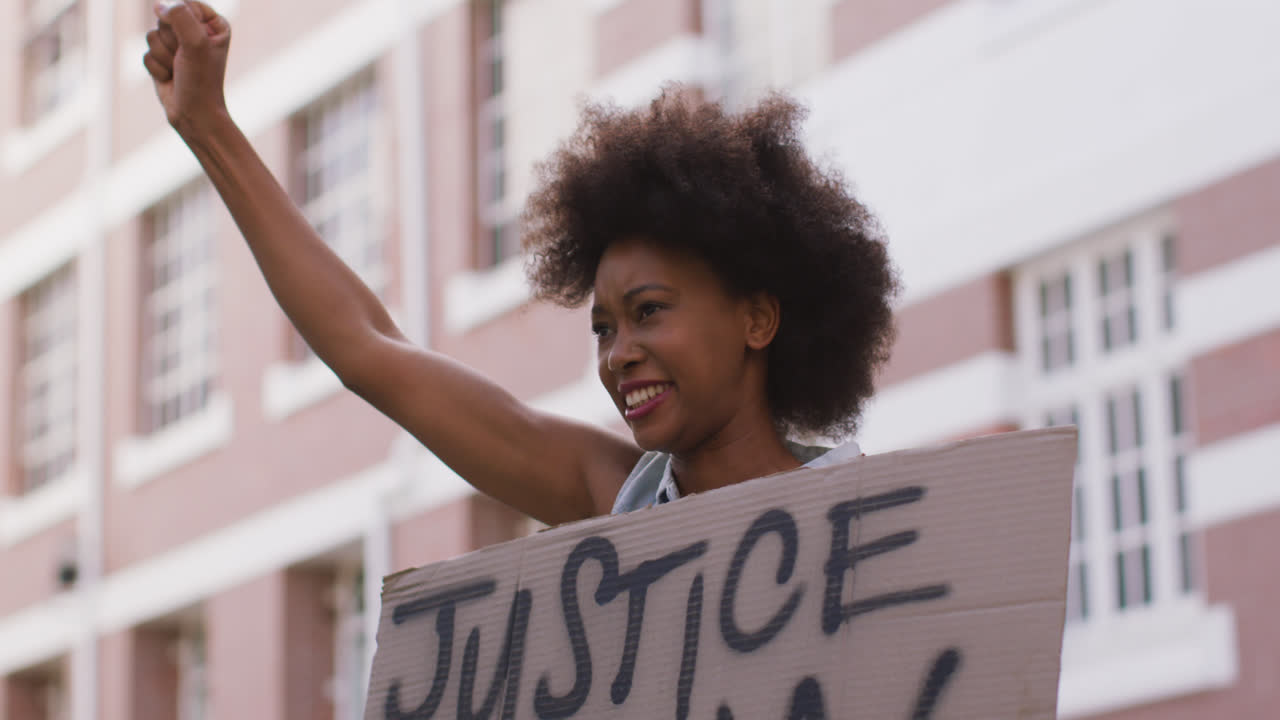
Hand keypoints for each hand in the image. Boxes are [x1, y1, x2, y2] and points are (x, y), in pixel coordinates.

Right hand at [143, 1, 231, 136]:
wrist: (194, 115)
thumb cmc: (201, 80)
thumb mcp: (195, 43)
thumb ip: (179, 16)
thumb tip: (158, 5)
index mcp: (214, 24)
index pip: (185, 3)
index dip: (181, 22)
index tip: (192, 43)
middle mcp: (196, 32)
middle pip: (165, 18)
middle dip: (171, 41)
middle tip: (184, 59)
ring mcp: (178, 46)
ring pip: (151, 35)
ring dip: (163, 56)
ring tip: (178, 70)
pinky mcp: (163, 59)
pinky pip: (146, 53)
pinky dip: (156, 67)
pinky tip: (170, 78)